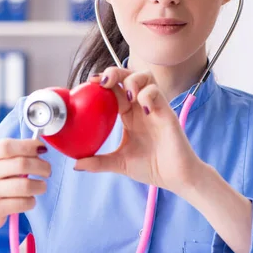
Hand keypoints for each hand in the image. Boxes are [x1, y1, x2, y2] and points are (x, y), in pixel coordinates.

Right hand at [0, 139, 50, 232]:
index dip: (29, 145)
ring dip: (40, 186)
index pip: (7, 146)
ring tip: (41, 186)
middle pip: (21, 164)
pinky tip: (29, 199)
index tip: (42, 149)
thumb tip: (41, 148)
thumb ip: (15, 153)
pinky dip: (32, 201)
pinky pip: (23, 203)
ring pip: (25, 185)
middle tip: (48, 171)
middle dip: (42, 166)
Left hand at [74, 67, 205, 196]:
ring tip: (126, 95)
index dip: (102, 82)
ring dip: (132, 80)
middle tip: (103, 81)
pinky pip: (156, 92)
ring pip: (145, 77)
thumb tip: (76, 165)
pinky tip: (143, 109)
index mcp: (129, 115)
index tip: (89, 82)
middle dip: (115, 73)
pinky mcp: (166, 112)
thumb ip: (98, 162)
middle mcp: (140, 107)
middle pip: (128, 76)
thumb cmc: (152, 167)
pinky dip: (147, 95)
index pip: (114, 90)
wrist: (176, 178)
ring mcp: (154, 107)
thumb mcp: (119, 164)